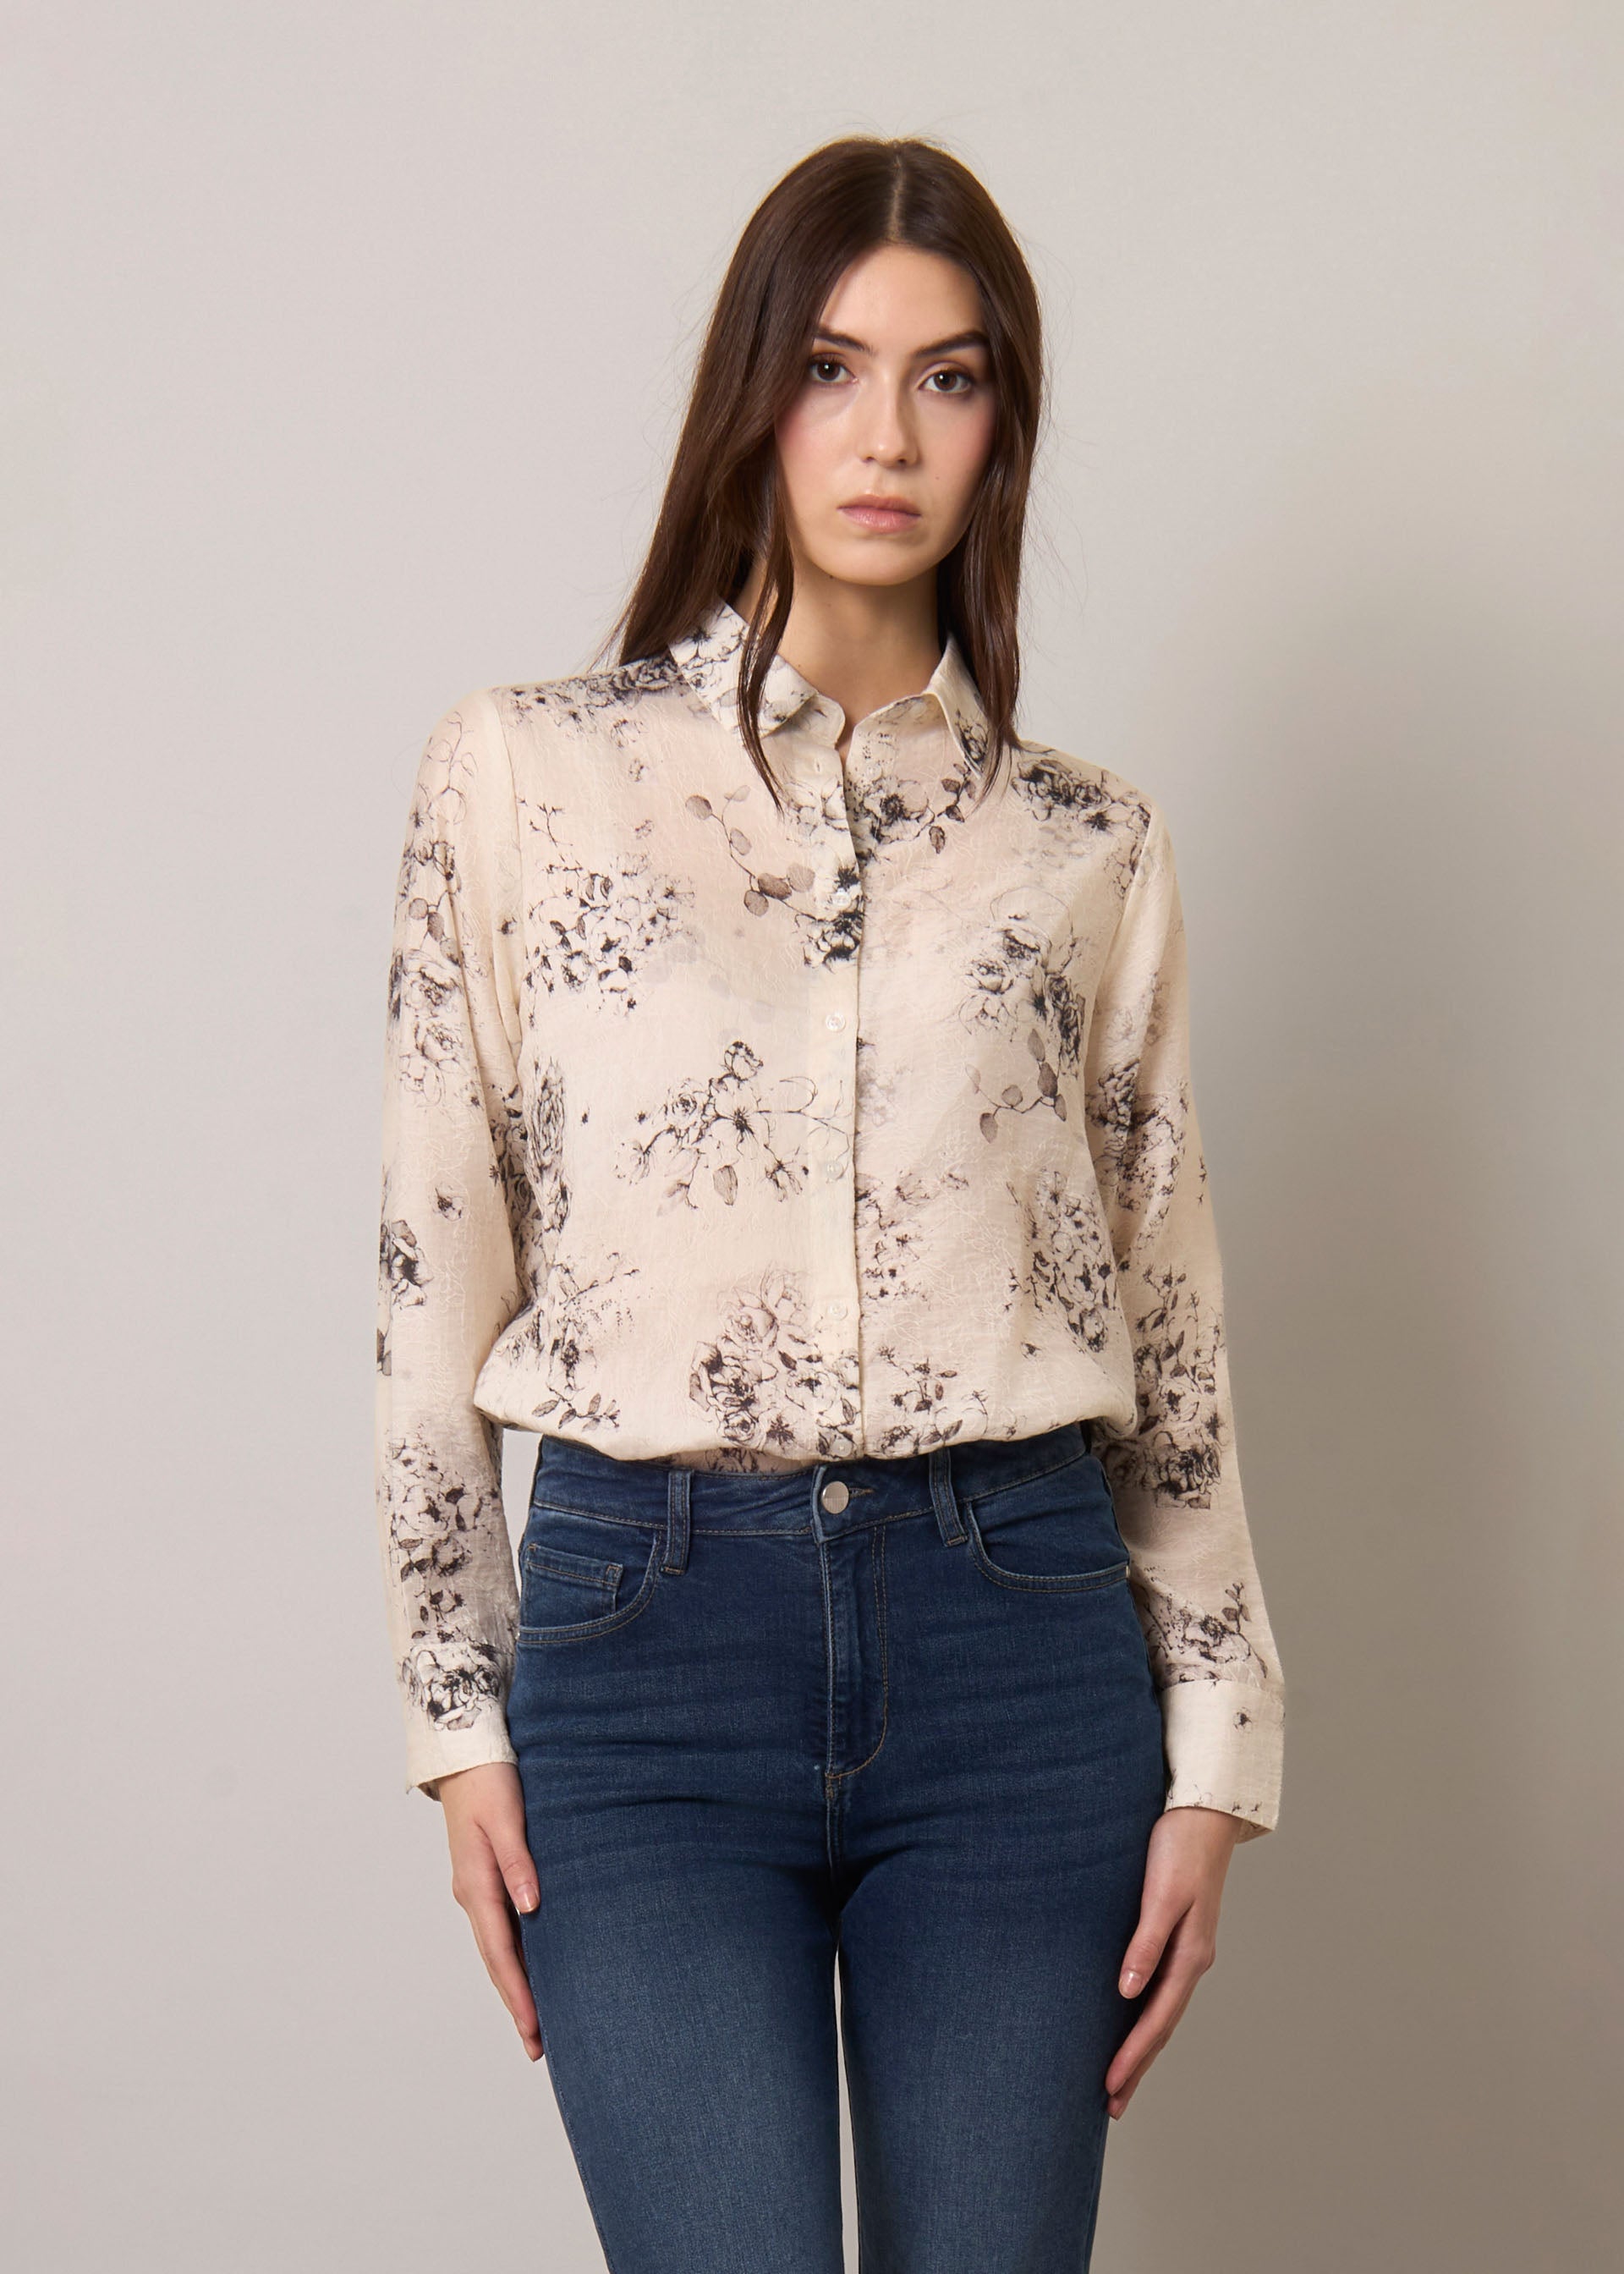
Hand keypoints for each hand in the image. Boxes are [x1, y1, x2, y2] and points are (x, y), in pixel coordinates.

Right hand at [435, 1762, 544, 2060]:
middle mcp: (472, 1894)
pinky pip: (501, 1928)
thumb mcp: (507, 1817)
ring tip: (538, 2020)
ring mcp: (477, 1888)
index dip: (518, 1993)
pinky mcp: (486, 1878)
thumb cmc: (490, 1780)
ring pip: (498, 1948)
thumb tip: (532, 1906)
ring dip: (516, 1984)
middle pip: (497, 1961)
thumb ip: (519, 1861)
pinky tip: (532, 1968)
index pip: (500, 1953)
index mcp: (476, 1885)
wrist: (465, 1754)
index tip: (534, 2028)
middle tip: (539, 2045)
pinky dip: (515, 1955)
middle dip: (517, 2003)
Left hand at [1105, 1804, 1245, 2117]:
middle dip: (1137, 2066)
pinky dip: (1144, 2016)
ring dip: (1141, 2047)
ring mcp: (1186, 1950)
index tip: (1108, 2088)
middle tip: (1110, 2106)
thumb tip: (1126, 1992)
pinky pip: (1159, 1989)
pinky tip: (1127, 2021)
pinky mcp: (1176, 1934)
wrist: (1203, 1810)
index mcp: (1190, 1955)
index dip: (1133, 2055)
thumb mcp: (1163, 1894)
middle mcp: (1191, 1960)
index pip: (1157, 2019)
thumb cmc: (1179, 1847)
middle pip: (1161, 2026)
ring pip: (1161, 2011)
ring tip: (1118, 2079)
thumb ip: (1146, 1942)